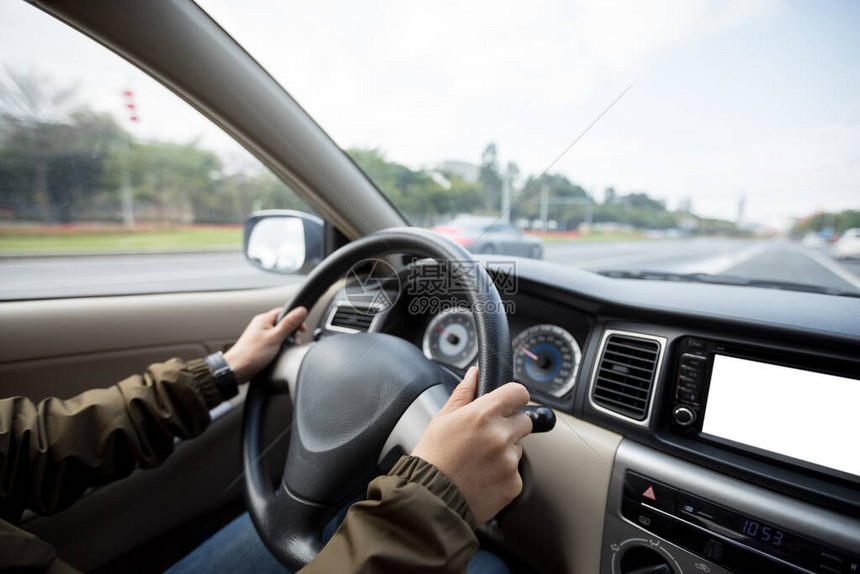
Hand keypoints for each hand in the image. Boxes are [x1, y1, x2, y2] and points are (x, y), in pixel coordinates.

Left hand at [224, 306, 307, 382]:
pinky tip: (279, 353)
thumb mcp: (275, 337)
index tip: (302, 329)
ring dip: (285, 340)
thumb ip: (289, 323)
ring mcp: (260, 335)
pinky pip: (274, 342)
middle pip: (282, 323)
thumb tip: (301, 311)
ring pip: (278, 333)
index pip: (284, 311)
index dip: (295, 318)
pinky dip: (279, 346)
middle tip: (294, 341)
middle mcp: (261, 325)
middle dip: (291, 332)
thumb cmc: (252, 354)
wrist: (236, 369)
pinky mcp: (259, 345)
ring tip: (286, 348)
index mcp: (264, 319)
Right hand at [411, 366, 531, 524]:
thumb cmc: (432, 459)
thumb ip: (463, 393)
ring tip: (478, 461)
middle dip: (510, 425)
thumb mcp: (442, 419)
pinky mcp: (514, 484)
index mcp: (483, 414)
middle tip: (486, 437)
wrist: (430, 500)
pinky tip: (481, 477)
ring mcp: (509, 461)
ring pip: (518, 447)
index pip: (519, 393)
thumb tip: (474, 374)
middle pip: (524, 420)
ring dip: (505, 451)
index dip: (514, 397)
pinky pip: (515, 472)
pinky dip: (503, 474)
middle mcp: (500, 436)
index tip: (508, 403)